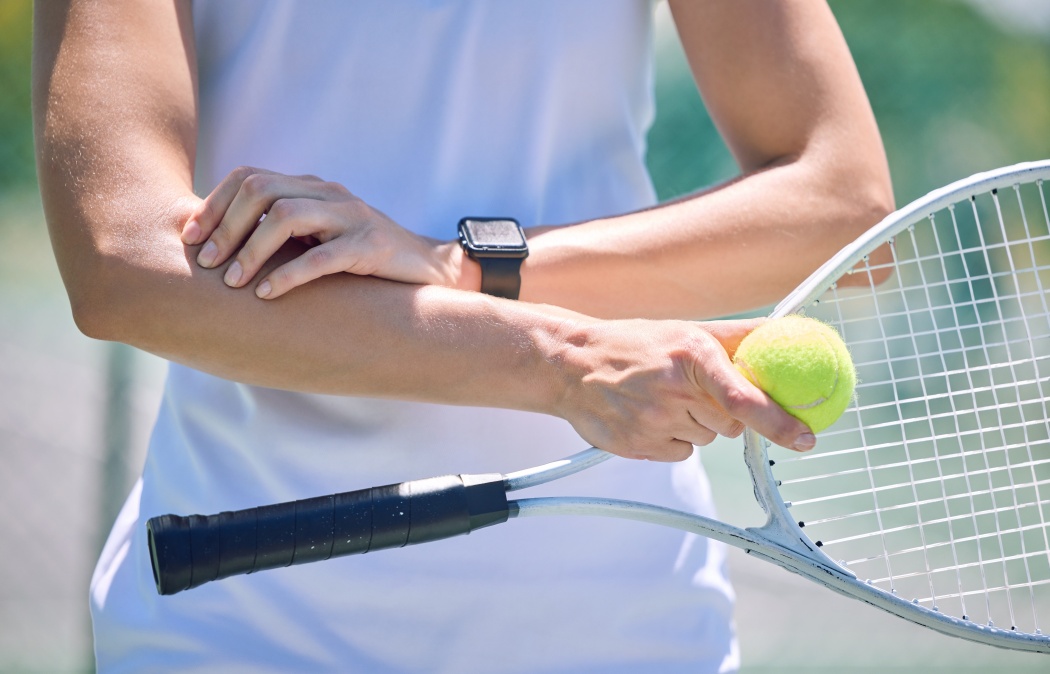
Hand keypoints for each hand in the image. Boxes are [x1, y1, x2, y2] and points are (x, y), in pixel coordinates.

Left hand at [182, 167, 465, 297]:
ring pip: (287, 216)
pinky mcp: (371, 247)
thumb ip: (283, 234)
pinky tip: (268, 294)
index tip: (189, 237)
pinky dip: (289, 275)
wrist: (428, 267)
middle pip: (262, 190)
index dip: (214, 204)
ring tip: (232, 282)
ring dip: (251, 249)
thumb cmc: (364, 259)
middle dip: (225, 226)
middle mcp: (329, 194)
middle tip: (205, 262)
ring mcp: (352, 217)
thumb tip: (219, 250)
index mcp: (312, 188)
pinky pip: (323, 257)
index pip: (250, 177)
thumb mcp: (320, 238)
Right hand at [551, 317, 814, 460]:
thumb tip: (786, 328)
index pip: (744, 398)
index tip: (807, 438)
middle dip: (723, 411)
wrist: (572, 366)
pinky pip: (682, 453)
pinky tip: (652, 416)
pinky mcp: (640, 447)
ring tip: (664, 398)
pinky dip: (674, 438)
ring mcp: (654, 423)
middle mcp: (674, 391)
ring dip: (696, 424)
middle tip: (694, 389)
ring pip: (706, 439)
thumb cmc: (634, 345)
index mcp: (691, 356)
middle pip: (730, 423)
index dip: (780, 422)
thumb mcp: (686, 330)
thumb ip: (737, 336)